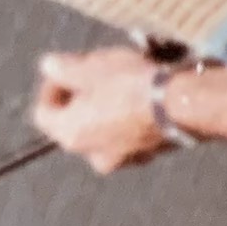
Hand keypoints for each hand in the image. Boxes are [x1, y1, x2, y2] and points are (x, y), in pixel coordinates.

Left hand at [33, 48, 180, 173]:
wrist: (183, 104)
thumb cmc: (130, 85)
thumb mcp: (89, 67)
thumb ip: (61, 68)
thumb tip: (49, 66)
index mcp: (70, 134)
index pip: (43, 113)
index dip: (51, 86)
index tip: (67, 68)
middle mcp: (93, 154)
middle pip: (75, 123)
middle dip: (82, 97)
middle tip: (96, 72)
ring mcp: (124, 159)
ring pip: (104, 130)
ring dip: (108, 108)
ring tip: (123, 81)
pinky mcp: (150, 155)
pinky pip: (131, 135)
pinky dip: (131, 118)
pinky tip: (144, 95)